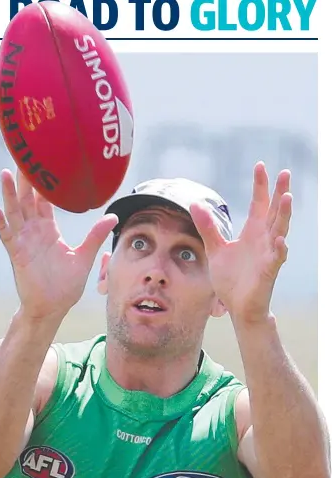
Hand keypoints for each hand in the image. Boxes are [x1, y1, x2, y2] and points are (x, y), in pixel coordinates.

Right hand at [0, 169, 117, 324]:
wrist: (53, 307)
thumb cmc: (66, 285)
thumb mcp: (84, 257)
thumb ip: (95, 235)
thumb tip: (113, 217)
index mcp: (49, 230)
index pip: (44, 201)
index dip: (42, 183)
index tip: (42, 161)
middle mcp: (34, 232)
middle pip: (26, 200)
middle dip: (24, 180)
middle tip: (22, 155)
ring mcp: (23, 242)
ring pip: (14, 213)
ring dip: (9, 194)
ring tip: (6, 174)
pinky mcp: (16, 255)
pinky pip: (7, 236)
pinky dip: (1, 224)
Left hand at [190, 162, 291, 324]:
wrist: (238, 307)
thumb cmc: (231, 279)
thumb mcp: (215, 249)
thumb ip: (208, 227)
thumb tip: (195, 204)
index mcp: (252, 232)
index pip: (258, 204)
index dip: (260, 186)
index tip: (260, 165)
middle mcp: (263, 240)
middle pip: (275, 212)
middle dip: (280, 193)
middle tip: (285, 173)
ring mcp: (268, 255)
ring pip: (280, 231)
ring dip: (284, 215)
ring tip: (287, 198)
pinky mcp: (268, 273)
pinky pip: (276, 259)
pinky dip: (279, 250)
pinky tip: (280, 240)